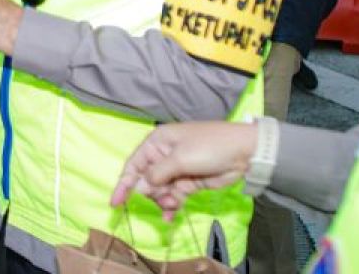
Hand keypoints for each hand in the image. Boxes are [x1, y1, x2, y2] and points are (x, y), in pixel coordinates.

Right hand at [110, 122, 257, 219]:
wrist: (242, 153)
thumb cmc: (208, 147)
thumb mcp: (180, 158)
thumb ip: (158, 174)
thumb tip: (140, 186)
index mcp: (157, 143)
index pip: (134, 165)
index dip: (123, 184)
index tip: (115, 202)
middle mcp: (163, 156)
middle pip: (145, 181)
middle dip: (150, 194)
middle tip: (163, 199)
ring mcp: (176, 171)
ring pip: (159, 192)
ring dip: (163, 201)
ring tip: (174, 204)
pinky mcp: (188, 183)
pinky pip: (172, 197)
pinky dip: (170, 207)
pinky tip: (170, 216)